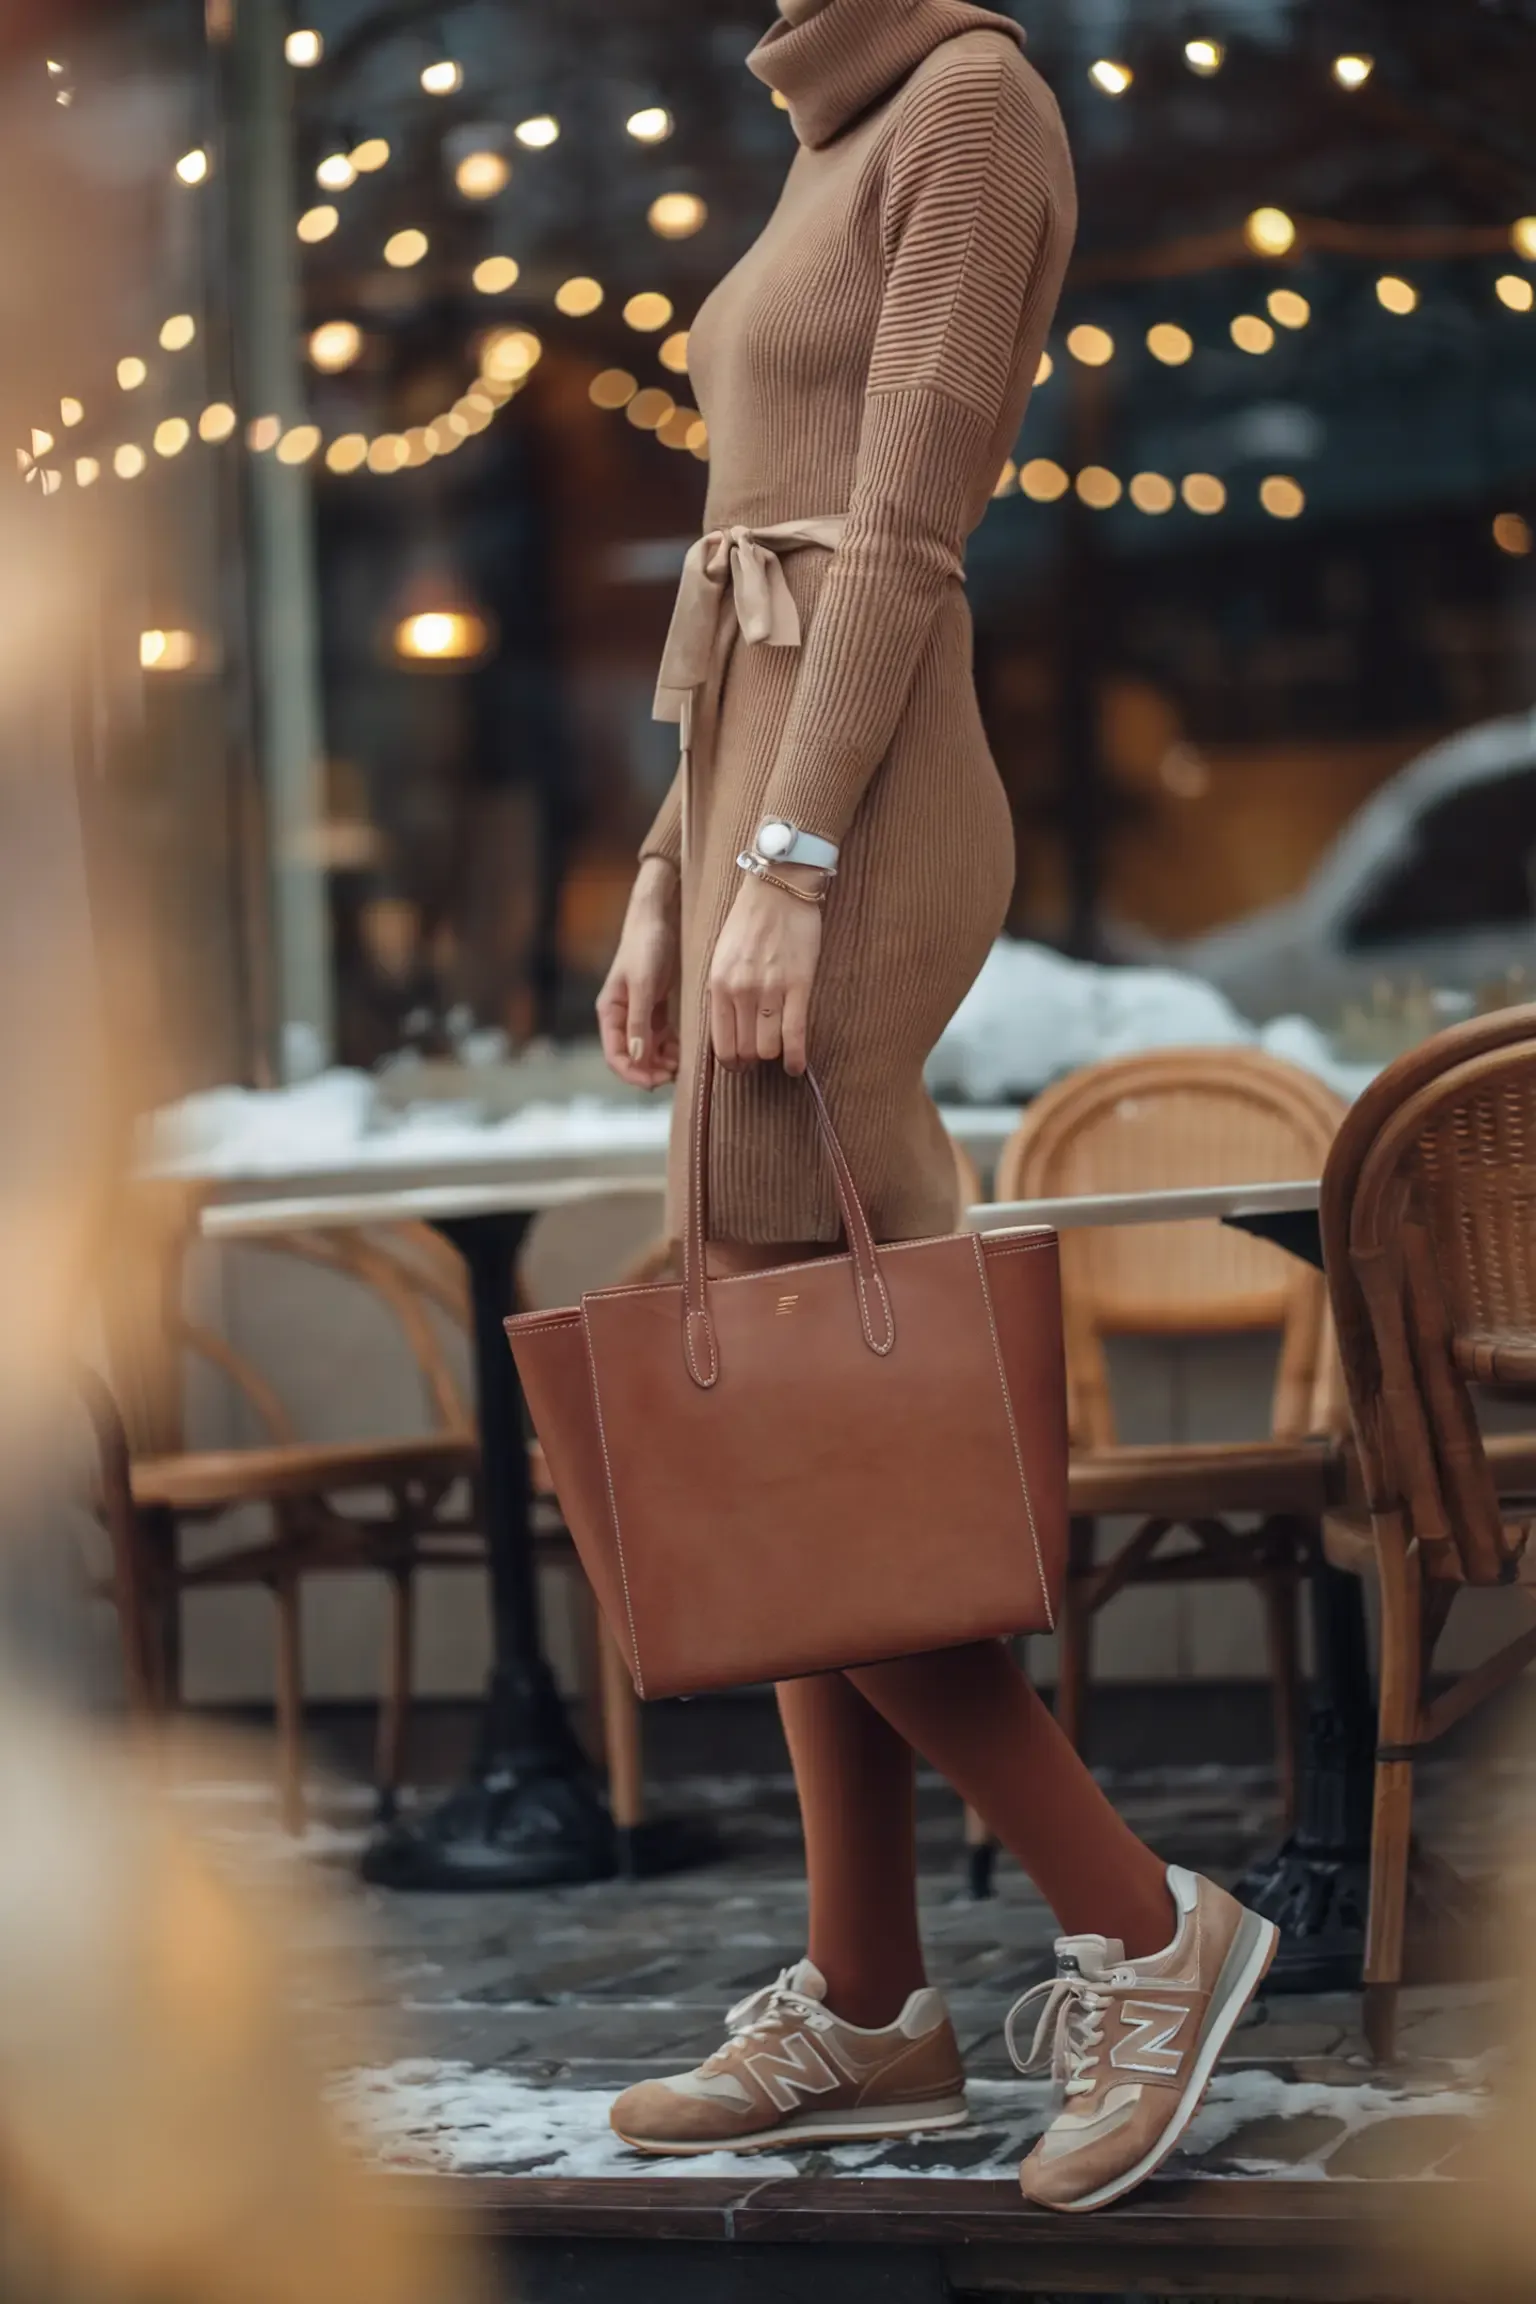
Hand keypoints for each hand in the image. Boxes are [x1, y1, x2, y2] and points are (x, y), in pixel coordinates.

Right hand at [597, 858, 680, 1087]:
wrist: (659, 916)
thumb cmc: (646, 946)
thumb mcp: (643, 985)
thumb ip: (639, 1023)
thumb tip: (638, 1058)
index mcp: (610, 1013)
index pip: (615, 1056)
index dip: (633, 1074)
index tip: (657, 1082)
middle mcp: (622, 1017)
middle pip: (632, 1057)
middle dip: (650, 1071)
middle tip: (676, 1075)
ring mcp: (639, 1013)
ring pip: (648, 1050)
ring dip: (663, 1062)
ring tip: (683, 1065)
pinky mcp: (656, 1007)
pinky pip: (661, 1037)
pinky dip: (671, 1048)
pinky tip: (686, 1051)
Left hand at [708, 865, 823, 1074]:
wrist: (778, 888)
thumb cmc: (749, 921)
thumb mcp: (722, 957)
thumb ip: (722, 991)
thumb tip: (729, 1028)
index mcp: (718, 985)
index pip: (720, 1043)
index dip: (731, 1062)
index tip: (739, 1064)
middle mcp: (740, 991)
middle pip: (745, 1050)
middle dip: (752, 1061)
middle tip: (760, 1059)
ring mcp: (770, 990)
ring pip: (769, 1048)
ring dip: (774, 1056)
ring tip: (779, 1054)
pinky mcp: (799, 985)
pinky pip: (795, 1034)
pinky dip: (797, 1057)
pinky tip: (798, 1066)